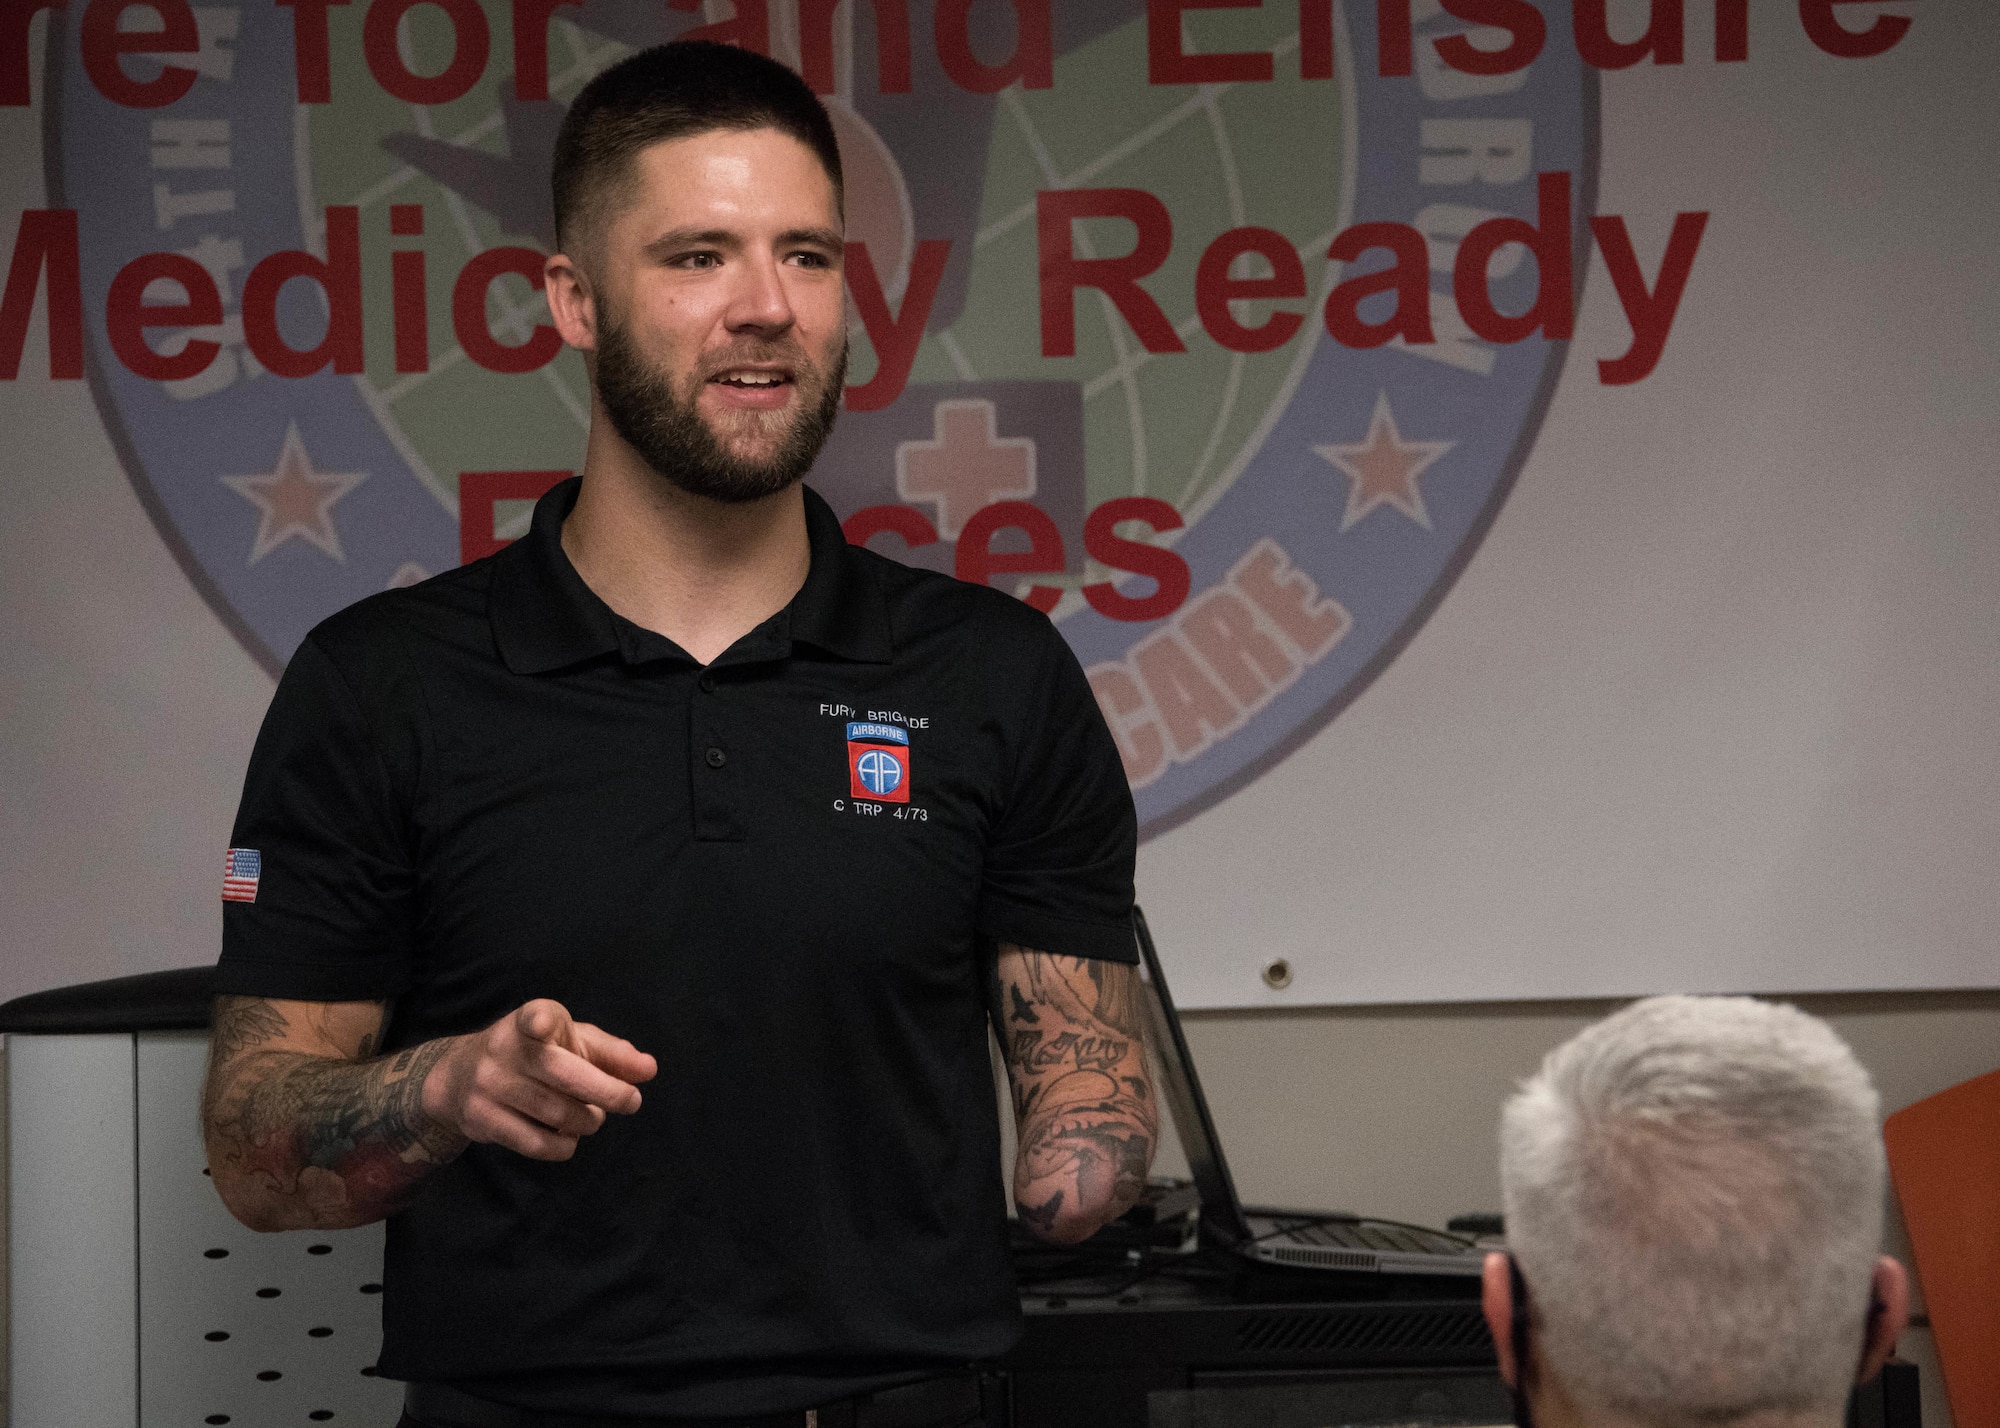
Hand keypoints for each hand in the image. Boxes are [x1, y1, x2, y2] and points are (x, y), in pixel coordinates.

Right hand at [420, 999, 657, 1160]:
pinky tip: (567, 1136)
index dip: (537, 1022)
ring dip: (587, 1122)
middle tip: (631, 1101)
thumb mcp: (570, 1041)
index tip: (539, 1025)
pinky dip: (563, 1146)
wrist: (459, 1076)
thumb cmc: (534, 1053)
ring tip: (591, 1117)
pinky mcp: (481, 1118)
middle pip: (564, 1076)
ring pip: (556, 1114)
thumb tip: (650, 1069)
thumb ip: (612, 1053)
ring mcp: (489, 1085)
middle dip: (608, 1093)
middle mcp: (505, 1048)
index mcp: (530, 1019)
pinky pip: (535, 1143)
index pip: (532, 1017)